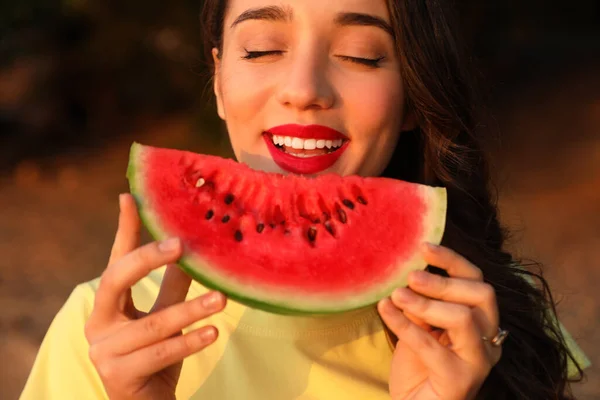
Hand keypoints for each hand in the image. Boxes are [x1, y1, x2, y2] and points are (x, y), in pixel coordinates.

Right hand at [84, 194, 226, 399]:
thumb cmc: (155, 354)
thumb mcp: (164, 314)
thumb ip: (172, 284)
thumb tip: (192, 247)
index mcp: (107, 304)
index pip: (115, 260)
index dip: (123, 229)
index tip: (129, 196)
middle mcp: (98, 323)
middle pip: (115, 279)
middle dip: (147, 258)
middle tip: (181, 245)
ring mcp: (104, 350)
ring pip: (153, 323)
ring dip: (190, 310)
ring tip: (222, 301)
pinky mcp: (119, 375)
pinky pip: (161, 353)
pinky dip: (189, 341)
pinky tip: (212, 332)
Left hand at [378, 243, 501, 399]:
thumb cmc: (418, 367)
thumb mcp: (420, 326)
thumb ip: (422, 303)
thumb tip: (408, 273)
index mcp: (483, 322)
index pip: (477, 281)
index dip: (452, 260)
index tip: (423, 247)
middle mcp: (489, 340)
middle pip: (481, 295)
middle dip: (443, 281)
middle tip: (410, 276)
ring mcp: (478, 362)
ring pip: (463, 318)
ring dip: (425, 302)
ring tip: (396, 295)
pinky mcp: (460, 381)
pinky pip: (432, 347)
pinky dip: (404, 325)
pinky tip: (384, 310)